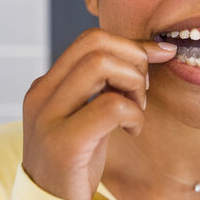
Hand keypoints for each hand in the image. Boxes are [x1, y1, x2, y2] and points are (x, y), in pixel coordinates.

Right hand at [22, 28, 176, 199]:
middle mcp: (41, 94)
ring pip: (101, 64)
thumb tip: (148, 51)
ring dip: (134, 84)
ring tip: (136, 109)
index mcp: (45, 85)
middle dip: (133, 60)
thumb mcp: (85, 114)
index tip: (158, 53)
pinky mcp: (64, 143)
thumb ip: (102, 85)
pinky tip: (132, 130)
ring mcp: (48, 117)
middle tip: (143, 89)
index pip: (89, 40)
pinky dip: (134, 114)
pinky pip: (111, 105)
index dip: (129, 42)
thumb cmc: (76, 160)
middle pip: (95, 44)